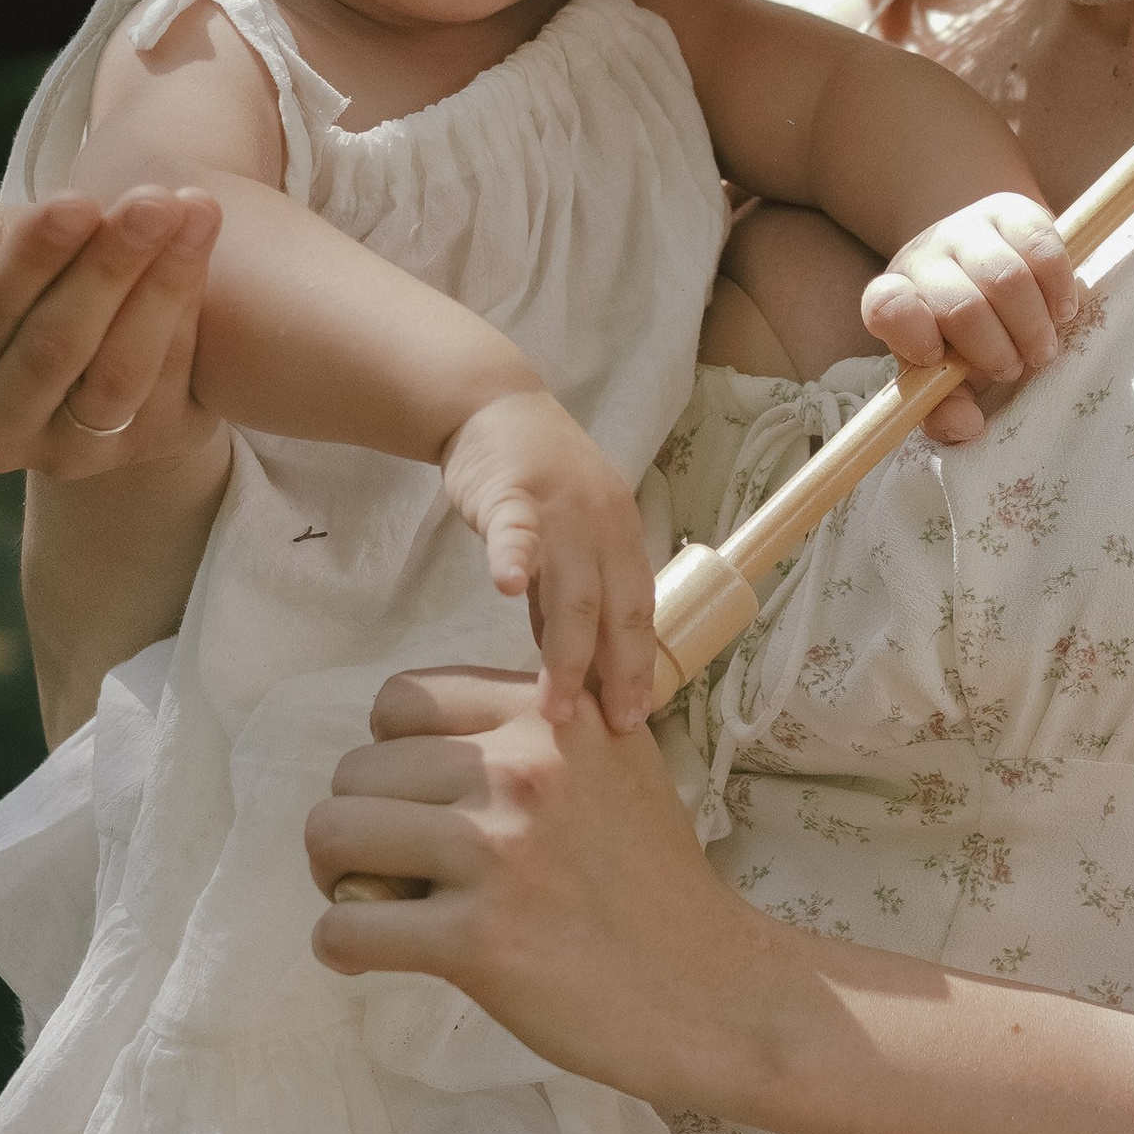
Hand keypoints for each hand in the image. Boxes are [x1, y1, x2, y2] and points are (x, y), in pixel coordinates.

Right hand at [0, 188, 225, 475]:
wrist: (88, 339)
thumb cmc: (15, 281)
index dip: (32, 257)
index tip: (79, 200)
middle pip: (55, 346)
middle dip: (107, 265)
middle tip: (153, 201)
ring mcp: (72, 452)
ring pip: (120, 371)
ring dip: (161, 286)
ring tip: (192, 213)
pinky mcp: (147, 446)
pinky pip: (172, 379)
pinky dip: (188, 310)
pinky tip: (200, 247)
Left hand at [307, 667, 771, 1095]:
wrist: (714, 990)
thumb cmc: (657, 885)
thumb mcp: (618, 761)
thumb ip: (542, 723)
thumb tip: (430, 723)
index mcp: (552, 716)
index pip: (401, 698)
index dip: (391, 754)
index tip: (418, 802)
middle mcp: (524, 769)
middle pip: (356, 768)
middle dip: (360, 820)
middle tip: (394, 867)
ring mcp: (499, 853)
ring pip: (332, 834)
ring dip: (338, 877)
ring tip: (378, 904)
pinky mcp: (477, 940)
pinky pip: (344, 929)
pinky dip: (342, 947)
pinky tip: (376, 957)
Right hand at [436, 392, 656, 732]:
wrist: (493, 406)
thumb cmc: (533, 480)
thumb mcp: (566, 539)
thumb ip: (565, 597)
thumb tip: (569, 667)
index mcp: (623, 537)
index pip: (640, 612)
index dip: (638, 666)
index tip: (635, 718)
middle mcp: (604, 525)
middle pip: (616, 610)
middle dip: (616, 673)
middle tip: (611, 727)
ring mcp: (562, 508)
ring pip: (571, 590)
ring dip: (566, 652)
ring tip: (553, 704)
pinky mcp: (513, 493)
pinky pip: (517, 531)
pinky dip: (513, 559)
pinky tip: (507, 588)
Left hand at [859, 194, 1077, 442]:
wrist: (982, 265)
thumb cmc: (959, 336)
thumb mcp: (944, 375)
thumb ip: (945, 410)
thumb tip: (967, 424)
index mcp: (894, 301)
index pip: (887, 307)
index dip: (915, 335)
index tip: (942, 360)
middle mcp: (925, 258)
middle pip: (960, 305)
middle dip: (996, 350)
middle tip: (1016, 368)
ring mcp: (967, 228)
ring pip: (1006, 278)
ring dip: (1032, 326)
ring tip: (1042, 348)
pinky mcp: (1012, 208)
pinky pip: (1042, 247)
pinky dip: (1059, 288)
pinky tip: (1061, 311)